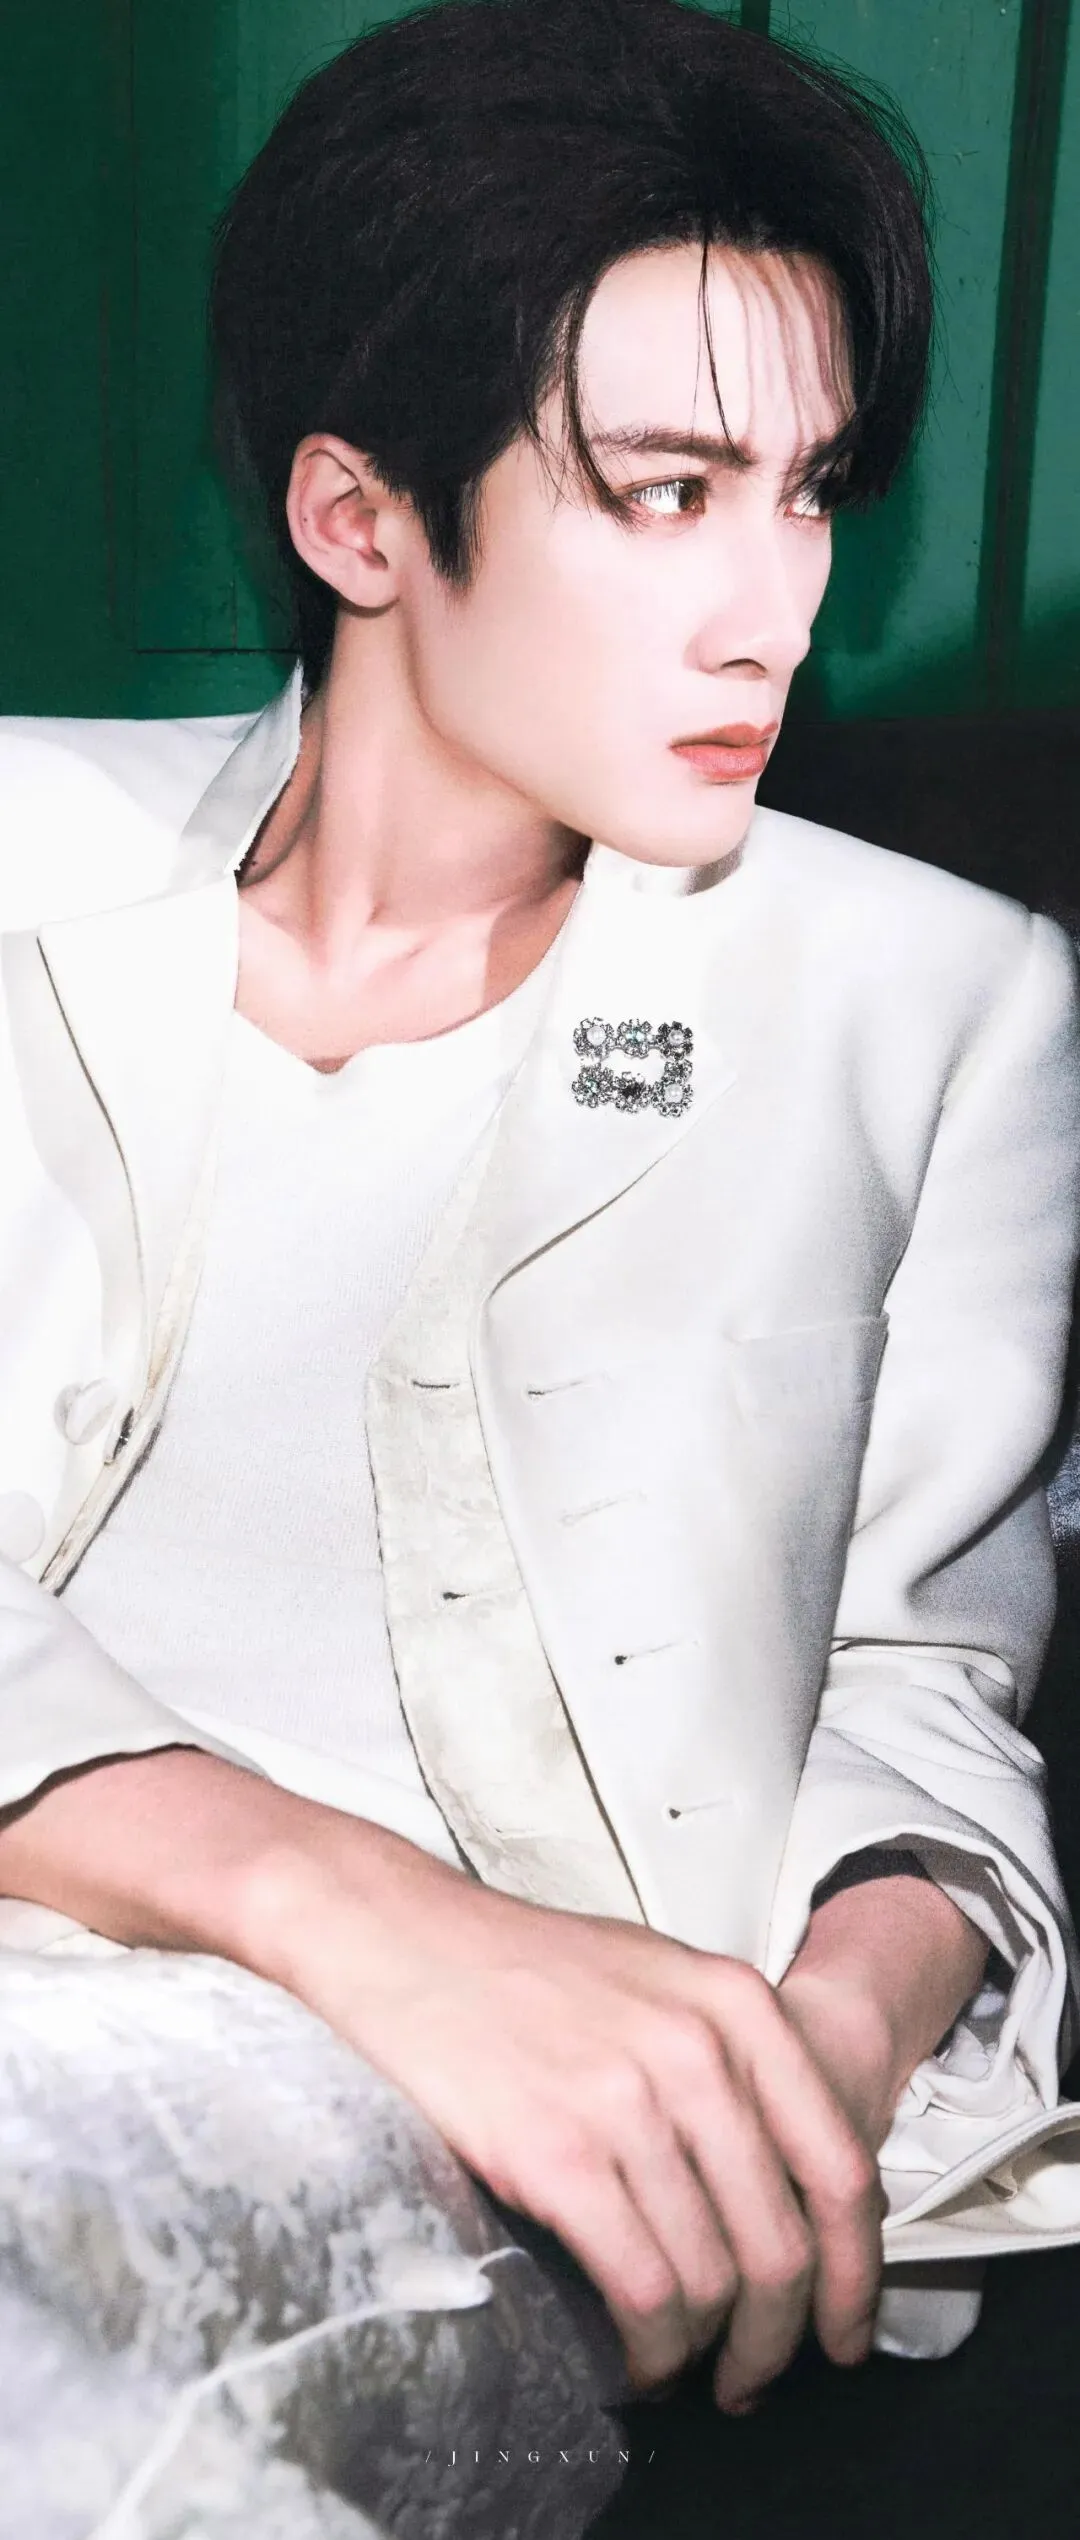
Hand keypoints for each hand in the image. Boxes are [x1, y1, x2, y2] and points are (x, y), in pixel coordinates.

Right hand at [275, 1866, 883, 2413]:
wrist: (402, 1940)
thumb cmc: (523, 1971)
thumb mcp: (657, 1981)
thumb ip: (730, 2063)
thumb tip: (784, 2187)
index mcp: (737, 2006)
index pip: (839, 2167)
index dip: (856, 2273)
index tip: (845, 2332)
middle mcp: (700, 2051)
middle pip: (785, 2241)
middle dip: (779, 2336)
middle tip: (753, 2377)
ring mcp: (630, 2103)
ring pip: (714, 2277)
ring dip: (705, 2350)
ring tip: (681, 2367)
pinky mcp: (559, 2154)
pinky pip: (643, 2288)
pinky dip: (648, 2348)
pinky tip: (631, 2359)